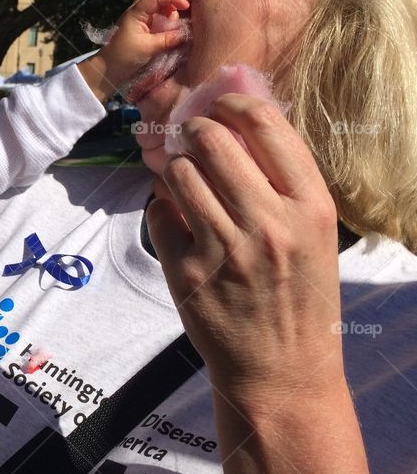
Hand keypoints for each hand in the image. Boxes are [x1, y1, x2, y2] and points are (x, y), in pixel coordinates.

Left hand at [78, 0, 188, 98]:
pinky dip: (163, 13)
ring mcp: (136, 17)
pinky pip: (153, 11)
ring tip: (174, 17)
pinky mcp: (139, 25)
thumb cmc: (124, 57)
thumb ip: (168, 39)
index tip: (186, 6)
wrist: (107, 69)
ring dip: (167, 4)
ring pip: (153, 0)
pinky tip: (169, 23)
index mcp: (135, 12)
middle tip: (182, 6)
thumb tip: (186, 34)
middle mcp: (135, 10)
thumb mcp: (148, 48)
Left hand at [145, 94, 343, 406]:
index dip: (234, 103)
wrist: (282, 371)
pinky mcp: (187, 271)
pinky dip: (161, 208)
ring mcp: (224, 249)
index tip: (220, 103)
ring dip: (175, 167)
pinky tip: (175, 218)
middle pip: (212, 141)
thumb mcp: (315, 236)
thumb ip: (284, 184)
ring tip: (182, 176)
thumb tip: (238, 127)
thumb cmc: (300, 296)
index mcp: (311, 208)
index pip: (266, 127)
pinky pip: (158, 213)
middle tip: (188, 134)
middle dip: (193, 129)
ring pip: (178, 173)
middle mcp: (269, 224)